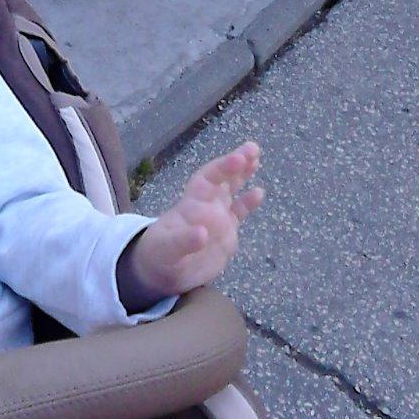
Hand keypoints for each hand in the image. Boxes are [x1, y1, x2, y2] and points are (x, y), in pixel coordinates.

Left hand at [127, 142, 262, 302]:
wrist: (163, 271)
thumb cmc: (159, 254)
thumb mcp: (167, 250)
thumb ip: (183, 241)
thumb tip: (202, 233)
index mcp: (191, 205)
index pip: (208, 179)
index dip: (223, 168)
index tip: (238, 158)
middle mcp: (206, 205)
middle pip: (222, 178)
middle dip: (236, 162)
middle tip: (253, 147)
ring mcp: (216, 217)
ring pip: (231, 189)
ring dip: (242, 174)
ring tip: (256, 158)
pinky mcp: (225, 233)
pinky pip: (238, 213)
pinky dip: (248, 202)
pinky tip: (259, 191)